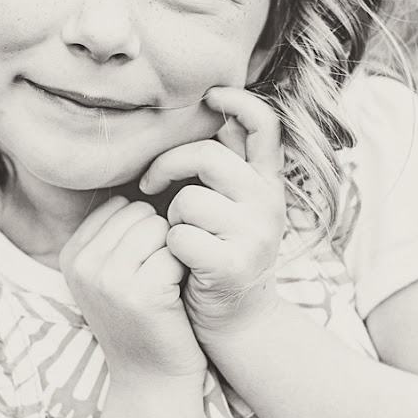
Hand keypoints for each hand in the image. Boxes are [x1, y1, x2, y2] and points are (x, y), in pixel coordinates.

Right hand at [59, 196, 206, 384]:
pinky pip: (175, 251)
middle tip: (158, 279)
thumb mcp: (114, 273)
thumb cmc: (143, 318)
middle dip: (160, 239)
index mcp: (71, 254)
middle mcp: (82, 265)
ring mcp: (108, 279)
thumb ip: (119, 230)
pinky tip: (176, 296)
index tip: (142, 269)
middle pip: (140, 212)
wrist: (152, 378)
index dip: (144, 232)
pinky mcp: (140, 293)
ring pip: (159, 227)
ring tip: (165, 286)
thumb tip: (148, 172)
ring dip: (173, 252)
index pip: (120, 206)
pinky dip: (185, 269)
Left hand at [139, 86, 285, 346]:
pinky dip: (170, 249)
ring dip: (170, 219)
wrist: (235, 323)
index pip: (266, 124)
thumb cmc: (217, 256)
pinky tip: (180, 263)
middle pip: (208, 156)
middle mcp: (269, 203)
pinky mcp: (234, 264)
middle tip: (147, 183)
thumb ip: (224, 167)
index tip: (211, 95)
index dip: (239, 101)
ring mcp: (256, 234)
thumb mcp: (231, 207)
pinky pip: (180, 237)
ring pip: (189, 200)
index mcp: (268, 183)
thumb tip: (211, 106)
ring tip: (178, 239)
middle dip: (167, 166)